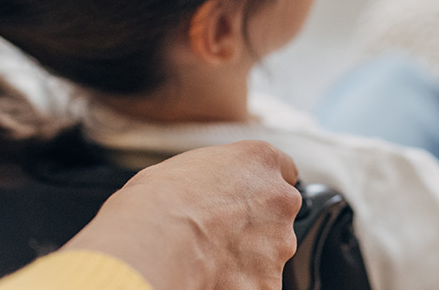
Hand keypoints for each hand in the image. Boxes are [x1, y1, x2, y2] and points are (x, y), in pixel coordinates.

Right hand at [62, 141, 302, 289]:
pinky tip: (213, 277)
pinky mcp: (268, 282)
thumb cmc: (158, 200)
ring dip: (248, 257)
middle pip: (278, 214)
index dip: (260, 187)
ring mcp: (279, 243)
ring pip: (270, 252)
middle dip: (255, 225)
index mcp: (261, 161)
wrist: (156, 240)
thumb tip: (207, 191)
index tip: (246, 197)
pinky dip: (240, 283)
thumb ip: (217, 176)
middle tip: (219, 233)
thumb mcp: (189, 166)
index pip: (282, 171)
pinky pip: (258, 283)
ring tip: (210, 258)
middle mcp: (280, 199)